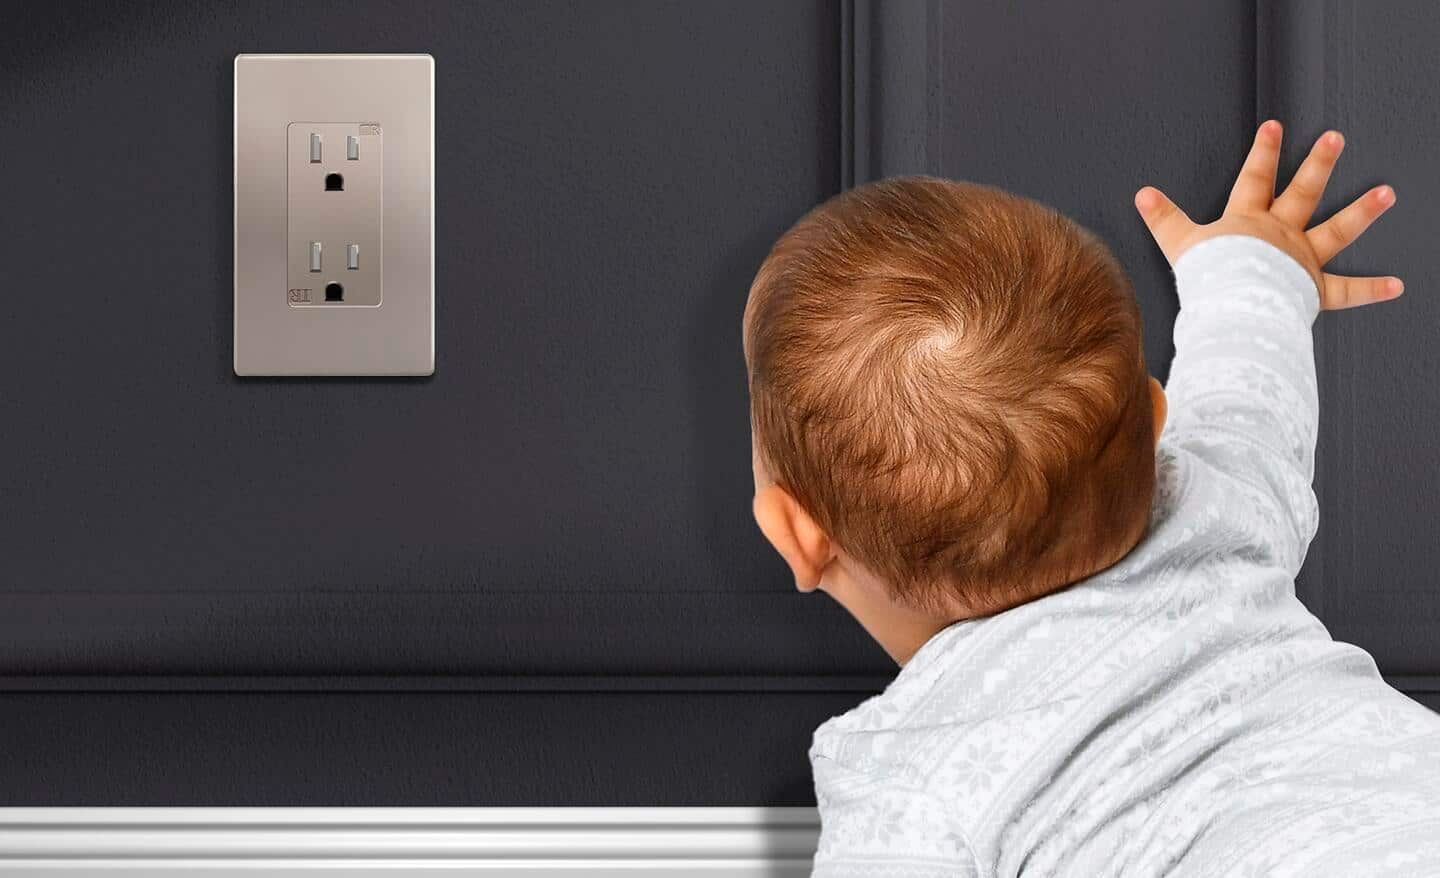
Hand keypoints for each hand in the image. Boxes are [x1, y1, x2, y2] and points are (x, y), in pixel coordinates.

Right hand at [1134, 119, 1401, 309]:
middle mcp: (1280, 234)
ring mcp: (1301, 259)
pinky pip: (1346, 291)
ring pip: (1337, 231)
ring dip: (1363, 212)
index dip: (1263, 152)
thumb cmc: (1209, 277)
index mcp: (1248, 221)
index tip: (1275, 127)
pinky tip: (1397, 284)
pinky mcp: (1313, 290)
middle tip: (1335, 138)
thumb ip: (1163, 219)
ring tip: (1387, 194)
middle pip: (1302, 192)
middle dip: (1318, 163)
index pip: (1255, 179)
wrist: (1234, 304)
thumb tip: (1142, 194)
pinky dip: (1371, 289)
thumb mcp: (1180, 243)